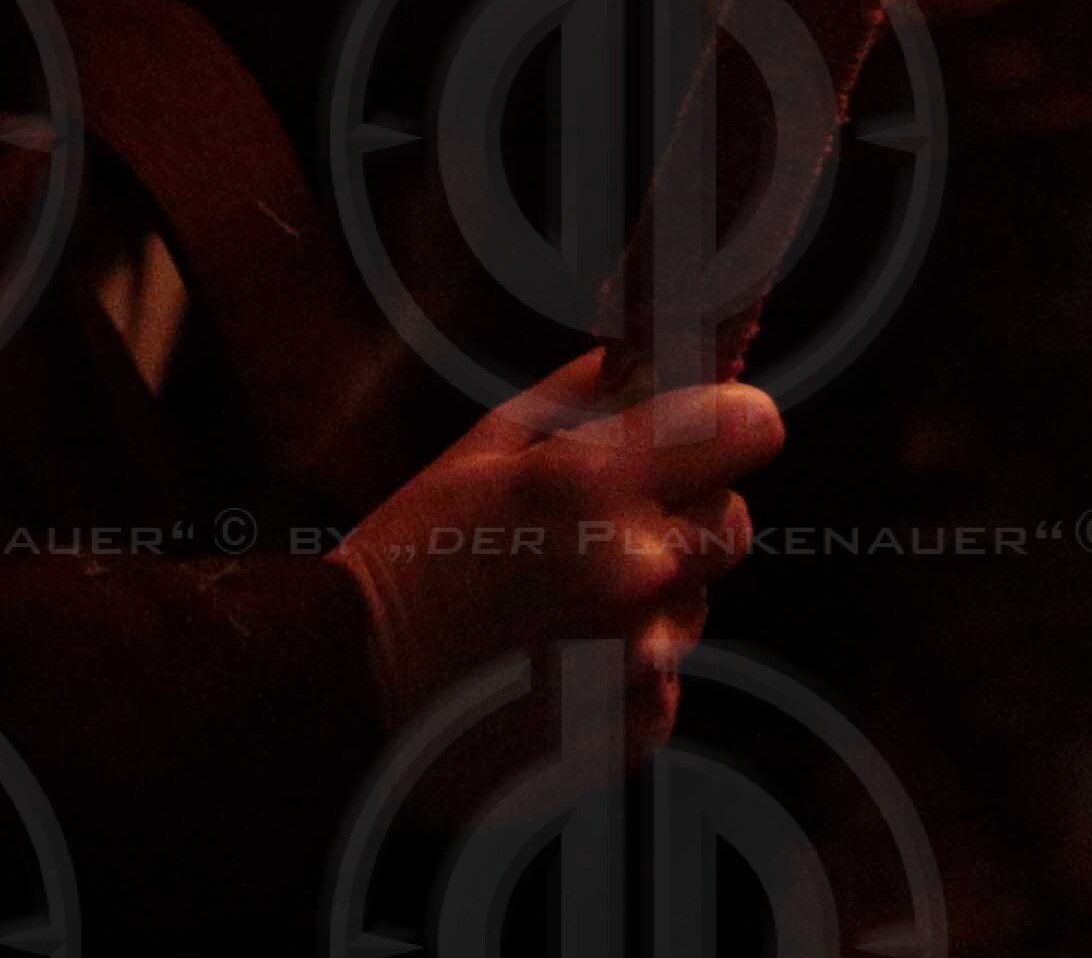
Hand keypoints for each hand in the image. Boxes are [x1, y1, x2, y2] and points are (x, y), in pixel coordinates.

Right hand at [335, 352, 777, 802]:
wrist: (345, 697)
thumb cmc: (408, 560)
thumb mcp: (480, 451)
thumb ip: (581, 398)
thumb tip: (650, 359)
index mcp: (594, 485)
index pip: (747, 428)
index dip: (727, 424)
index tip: (704, 432)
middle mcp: (633, 572)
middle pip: (734, 519)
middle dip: (686, 514)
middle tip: (609, 528)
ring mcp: (639, 662)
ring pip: (695, 606)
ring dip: (651, 600)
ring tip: (558, 609)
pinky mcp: (632, 731)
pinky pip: (666, 680)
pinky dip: (626, 672)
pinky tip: (553, 667)